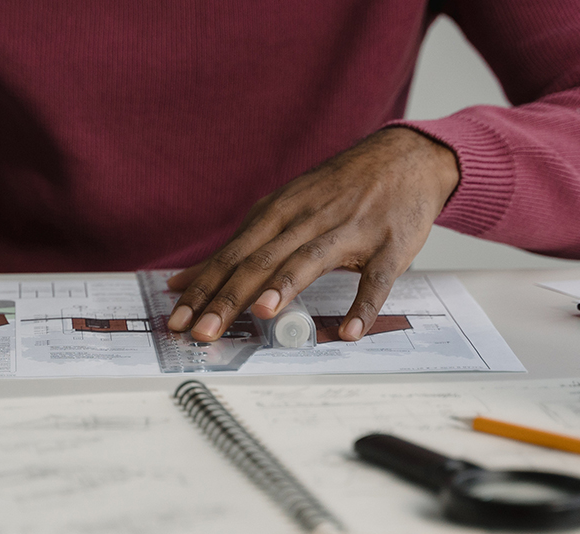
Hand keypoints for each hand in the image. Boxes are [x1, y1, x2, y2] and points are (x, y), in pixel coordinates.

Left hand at [166, 127, 458, 341]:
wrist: (403, 158)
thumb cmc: (336, 191)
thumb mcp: (280, 210)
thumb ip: (237, 249)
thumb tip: (184, 282)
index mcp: (277, 214)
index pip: (230, 256)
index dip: (201, 289)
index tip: (176, 319)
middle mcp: (307, 220)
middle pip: (260, 261)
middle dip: (228, 298)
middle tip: (203, 331)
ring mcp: (349, 231)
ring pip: (309, 260)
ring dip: (285, 286)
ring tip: (262, 314)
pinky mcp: (388, 246)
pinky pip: (375, 279)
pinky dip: (364, 305)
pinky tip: (350, 330)